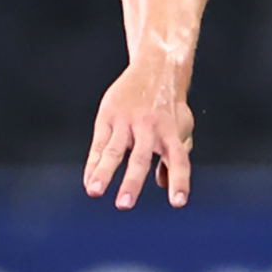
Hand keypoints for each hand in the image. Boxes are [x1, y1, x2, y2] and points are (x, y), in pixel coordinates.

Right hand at [84, 59, 193, 209]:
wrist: (156, 67)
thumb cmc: (170, 103)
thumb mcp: (182, 126)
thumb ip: (176, 155)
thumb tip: (163, 184)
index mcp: (171, 132)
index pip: (178, 160)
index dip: (178, 181)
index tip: (177, 202)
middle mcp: (149, 127)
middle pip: (140, 158)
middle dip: (131, 182)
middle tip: (124, 204)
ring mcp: (127, 121)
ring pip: (114, 151)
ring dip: (103, 173)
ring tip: (95, 192)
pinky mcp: (108, 116)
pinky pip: (98, 144)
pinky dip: (93, 164)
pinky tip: (89, 181)